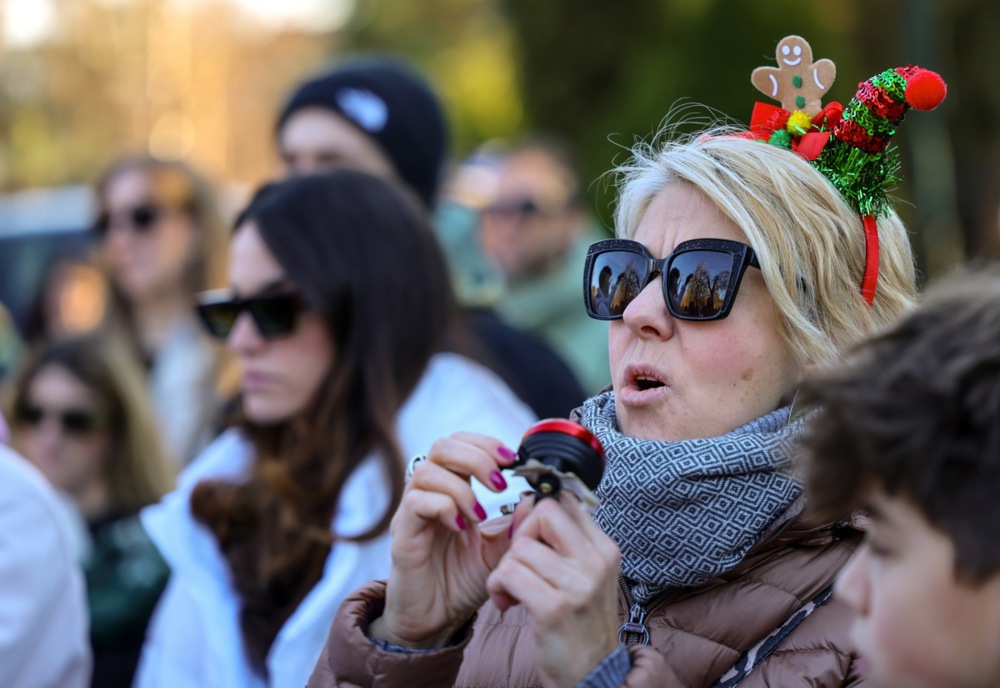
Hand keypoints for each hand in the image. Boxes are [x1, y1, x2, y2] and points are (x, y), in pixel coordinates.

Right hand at [369, 432, 517, 648]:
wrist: (436, 618)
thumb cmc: (462, 580)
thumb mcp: (500, 550)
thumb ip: (517, 525)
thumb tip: (538, 498)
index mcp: (453, 488)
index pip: (462, 443)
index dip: (487, 444)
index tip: (513, 460)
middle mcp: (430, 493)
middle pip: (443, 446)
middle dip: (476, 457)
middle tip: (500, 484)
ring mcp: (413, 511)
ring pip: (427, 470)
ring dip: (461, 486)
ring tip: (479, 514)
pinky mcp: (402, 532)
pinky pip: (416, 502)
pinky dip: (443, 507)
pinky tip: (461, 527)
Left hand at [486, 493, 621, 687]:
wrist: (591, 676)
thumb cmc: (580, 625)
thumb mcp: (584, 577)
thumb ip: (563, 541)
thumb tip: (530, 502)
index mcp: (605, 548)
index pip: (564, 501)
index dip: (536, 516)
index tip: (531, 542)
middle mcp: (596, 562)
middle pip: (543, 512)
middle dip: (520, 536)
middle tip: (519, 565)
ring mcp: (578, 585)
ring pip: (519, 547)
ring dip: (504, 570)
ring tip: (513, 593)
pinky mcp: (554, 607)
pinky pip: (508, 573)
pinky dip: (498, 587)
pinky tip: (507, 604)